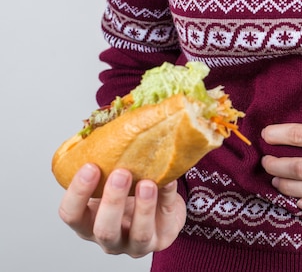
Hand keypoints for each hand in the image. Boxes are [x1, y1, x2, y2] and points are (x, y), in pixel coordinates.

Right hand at [58, 164, 185, 257]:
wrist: (160, 209)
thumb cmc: (130, 192)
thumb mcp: (111, 179)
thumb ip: (107, 160)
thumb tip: (110, 118)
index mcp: (88, 222)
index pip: (71, 214)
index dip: (77, 193)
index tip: (90, 166)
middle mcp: (109, 238)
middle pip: (104, 229)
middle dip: (112, 201)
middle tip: (121, 173)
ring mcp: (136, 243)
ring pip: (138, 234)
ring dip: (142, 207)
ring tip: (146, 182)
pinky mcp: (163, 239)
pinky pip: (166, 218)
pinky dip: (168, 197)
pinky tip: (169, 180)